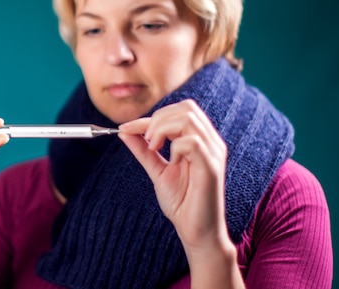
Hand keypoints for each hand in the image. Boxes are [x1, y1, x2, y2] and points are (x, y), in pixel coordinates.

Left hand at [118, 99, 228, 250]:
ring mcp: (213, 152)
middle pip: (186, 108)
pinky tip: (172, 162)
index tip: (126, 128)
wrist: (195, 230)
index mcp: (200, 140)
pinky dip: (175, 147)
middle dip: (158, 119)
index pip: (179, 111)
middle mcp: (211, 142)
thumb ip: (143, 150)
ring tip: (154, 148)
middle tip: (147, 141)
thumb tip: (125, 131)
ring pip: (188, 119)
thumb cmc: (181, 201)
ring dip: (163, 129)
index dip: (150, 116)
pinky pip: (192, 142)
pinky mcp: (211, 167)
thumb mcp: (157, 170)